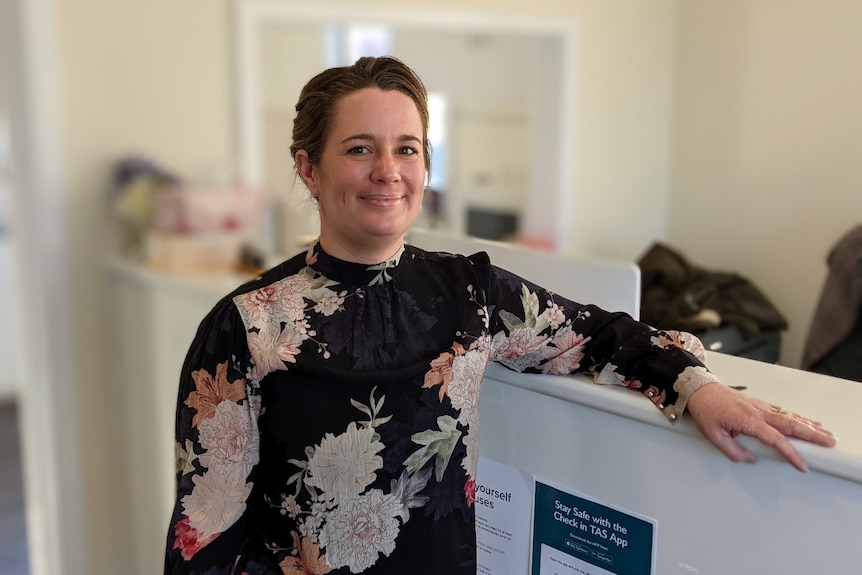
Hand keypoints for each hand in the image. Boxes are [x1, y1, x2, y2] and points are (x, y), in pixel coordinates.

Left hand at [685, 382, 837, 471]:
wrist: (699, 389)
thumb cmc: (705, 409)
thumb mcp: (713, 435)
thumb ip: (732, 450)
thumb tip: (750, 459)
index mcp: (748, 420)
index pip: (776, 439)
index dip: (791, 454)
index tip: (802, 465)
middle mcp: (758, 412)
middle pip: (791, 424)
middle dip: (813, 434)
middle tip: (830, 442)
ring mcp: (760, 406)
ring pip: (789, 415)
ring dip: (809, 424)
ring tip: (825, 432)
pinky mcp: (758, 403)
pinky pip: (782, 411)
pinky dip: (797, 417)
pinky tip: (805, 421)